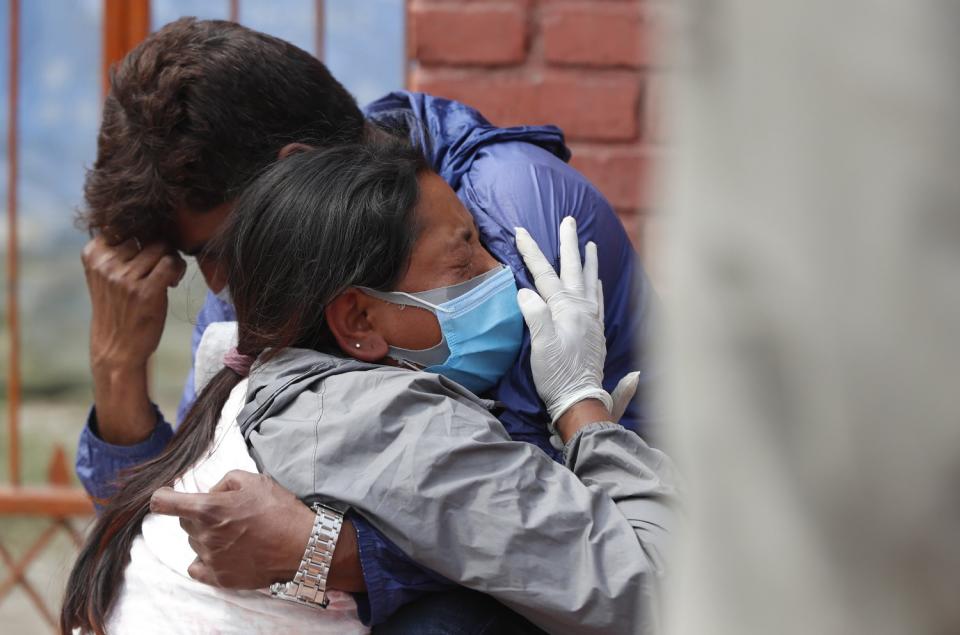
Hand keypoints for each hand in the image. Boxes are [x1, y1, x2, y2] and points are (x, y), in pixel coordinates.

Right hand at [81, 235, 185, 443]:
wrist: (117, 348)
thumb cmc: (118, 306)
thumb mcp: (107, 273)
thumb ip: (119, 247)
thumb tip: (150, 219)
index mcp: (93, 253)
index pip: (125, 223)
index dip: (143, 234)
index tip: (144, 253)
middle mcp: (105, 263)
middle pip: (146, 233)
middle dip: (159, 246)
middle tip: (160, 267)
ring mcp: (124, 277)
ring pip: (161, 246)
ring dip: (171, 258)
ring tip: (166, 276)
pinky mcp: (144, 292)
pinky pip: (170, 263)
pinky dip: (177, 269)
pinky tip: (170, 283)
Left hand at [149, 470, 363, 591]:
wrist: (302, 545)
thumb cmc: (280, 510)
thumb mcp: (254, 480)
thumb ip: (223, 481)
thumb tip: (210, 492)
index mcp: (208, 509)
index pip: (163, 503)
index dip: (163, 497)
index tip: (168, 497)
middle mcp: (204, 535)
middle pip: (185, 522)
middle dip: (199, 514)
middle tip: (228, 512)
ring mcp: (210, 559)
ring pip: (194, 542)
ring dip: (207, 535)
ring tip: (237, 533)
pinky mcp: (220, 578)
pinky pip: (197, 567)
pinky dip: (205, 559)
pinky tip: (223, 552)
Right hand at [515, 218, 640, 434]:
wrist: (580, 400)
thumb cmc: (557, 375)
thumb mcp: (540, 346)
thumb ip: (534, 316)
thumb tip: (525, 292)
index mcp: (566, 310)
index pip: (545, 274)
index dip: (531, 252)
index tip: (520, 231)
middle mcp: (583, 310)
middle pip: (573, 270)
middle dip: (568, 244)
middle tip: (568, 220)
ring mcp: (592, 320)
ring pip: (591, 282)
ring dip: (588, 261)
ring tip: (589, 244)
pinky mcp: (596, 333)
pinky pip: (599, 301)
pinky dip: (598, 286)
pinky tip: (598, 283)